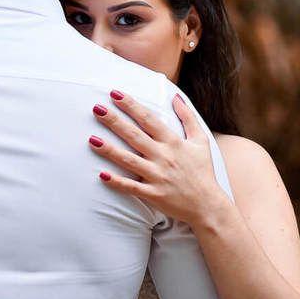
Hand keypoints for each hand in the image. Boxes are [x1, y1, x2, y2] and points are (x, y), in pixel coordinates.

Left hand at [89, 91, 229, 228]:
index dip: (131, 105)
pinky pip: (132, 187)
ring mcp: (158, 176)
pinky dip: (117, 182)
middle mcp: (164, 156)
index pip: (148, 119)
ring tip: (91, 139)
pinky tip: (101, 175)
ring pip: (129, 160)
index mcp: (173, 142)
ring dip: (109, 150)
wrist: (208, 205)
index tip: (115, 94)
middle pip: (134, 135)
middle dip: (114, 121)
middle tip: (96, 109)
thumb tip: (175, 96)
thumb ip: (188, 117)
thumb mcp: (201, 140)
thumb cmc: (203, 171)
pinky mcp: (154, 194)